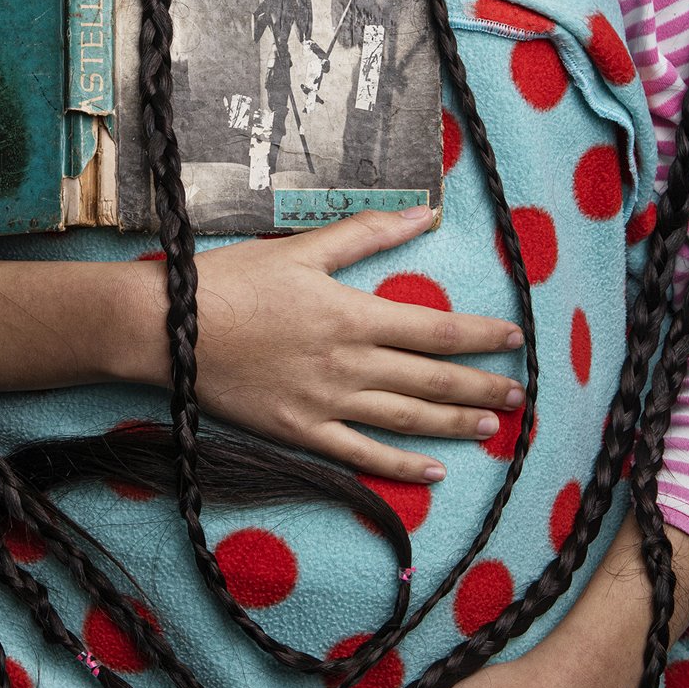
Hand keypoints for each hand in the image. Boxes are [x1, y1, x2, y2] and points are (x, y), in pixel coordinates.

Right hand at [183, 207, 523, 485]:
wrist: (167, 329)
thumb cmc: (231, 281)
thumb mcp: (301, 248)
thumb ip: (367, 233)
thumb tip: (425, 213)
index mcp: (352, 315)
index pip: (435, 329)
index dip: (481, 337)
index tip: (515, 340)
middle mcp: (348, 364)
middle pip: (431, 379)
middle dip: (481, 386)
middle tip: (520, 393)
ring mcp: (326, 403)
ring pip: (406, 418)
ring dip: (453, 423)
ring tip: (491, 425)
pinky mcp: (300, 432)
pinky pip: (360, 455)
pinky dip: (399, 468)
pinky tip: (431, 474)